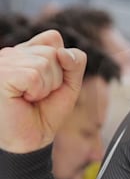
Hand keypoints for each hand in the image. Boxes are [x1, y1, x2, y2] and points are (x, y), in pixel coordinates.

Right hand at [0, 29, 85, 153]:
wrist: (29, 140)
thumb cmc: (43, 113)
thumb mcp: (68, 84)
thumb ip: (74, 63)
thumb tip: (63, 51)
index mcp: (24, 52)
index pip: (52, 38)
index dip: (61, 62)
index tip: (49, 83)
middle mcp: (11, 53)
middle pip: (53, 51)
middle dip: (55, 78)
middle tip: (38, 95)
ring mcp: (3, 62)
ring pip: (45, 61)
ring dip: (46, 86)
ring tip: (29, 97)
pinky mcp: (1, 75)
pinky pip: (34, 74)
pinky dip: (36, 90)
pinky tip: (22, 99)